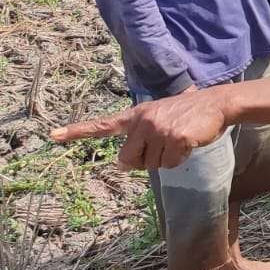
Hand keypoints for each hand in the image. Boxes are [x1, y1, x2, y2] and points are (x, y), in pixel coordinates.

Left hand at [51, 89, 228, 170]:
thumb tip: (124, 166)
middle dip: (143, 162)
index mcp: (137, 115)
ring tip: (179, 140)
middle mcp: (144, 121)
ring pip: (152, 165)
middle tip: (160, 149)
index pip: (103, 125)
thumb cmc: (188, 113)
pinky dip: (180, 159)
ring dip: (166, 159)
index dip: (77, 132)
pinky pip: (170, 164)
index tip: (53, 135)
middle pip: (128, 160)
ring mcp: (159, 129)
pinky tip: (188, 143)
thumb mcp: (160, 118)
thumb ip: (140, 137)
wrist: (216, 103)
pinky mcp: (176, 138)